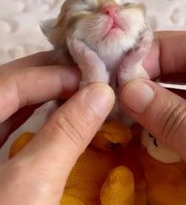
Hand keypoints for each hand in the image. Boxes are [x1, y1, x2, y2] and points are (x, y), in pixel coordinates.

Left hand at [0, 52, 114, 203]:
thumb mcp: (31, 187)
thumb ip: (65, 134)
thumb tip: (101, 93)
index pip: (10, 81)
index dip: (53, 74)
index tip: (93, 78)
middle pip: (10, 82)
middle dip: (51, 74)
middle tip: (89, 73)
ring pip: (12, 99)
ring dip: (47, 90)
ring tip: (81, 85)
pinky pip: (12, 119)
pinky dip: (39, 111)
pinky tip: (61, 110)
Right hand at [120, 31, 185, 204]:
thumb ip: (177, 121)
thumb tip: (129, 90)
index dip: (159, 50)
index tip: (124, 68)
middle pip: (184, 65)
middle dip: (149, 72)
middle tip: (116, 85)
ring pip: (178, 91)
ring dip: (148, 96)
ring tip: (120, 104)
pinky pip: (177, 116)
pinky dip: (155, 118)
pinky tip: (136, 124)